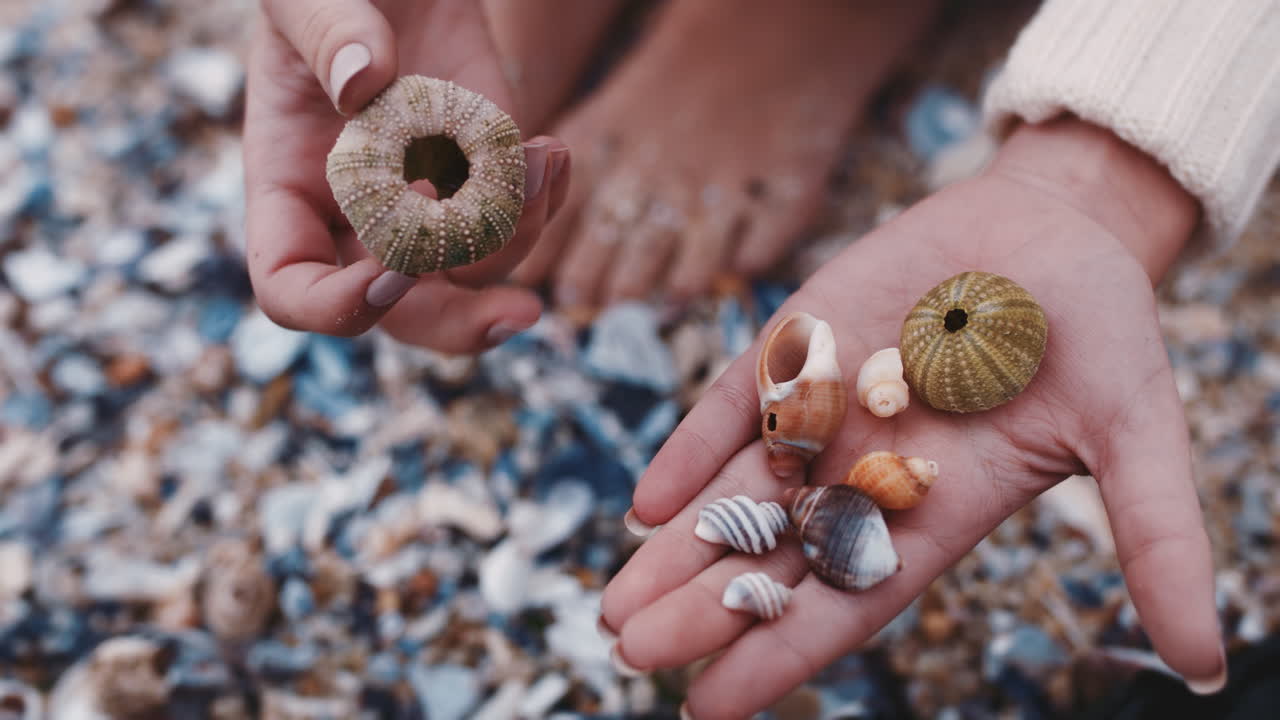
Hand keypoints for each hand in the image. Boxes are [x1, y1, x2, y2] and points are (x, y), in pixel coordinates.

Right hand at [243, 0, 570, 351]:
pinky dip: (543, 202)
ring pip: (475, 273)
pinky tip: (552, 153)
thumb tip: (363, 82)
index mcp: (290, 187)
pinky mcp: (483, 178)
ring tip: (545, 157)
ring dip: (521, 234)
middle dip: (460, 324)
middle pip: (400, 315)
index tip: (394, 269)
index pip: (290, 286)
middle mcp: (359, 215)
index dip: (334, 304)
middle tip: (520, 312)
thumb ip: (326, 32)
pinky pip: (517, 223)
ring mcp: (427, 203)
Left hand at [602, 117, 1223, 718]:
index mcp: (934, 512)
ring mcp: (822, 409)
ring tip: (613, 610)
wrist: (1055, 229)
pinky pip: (733, 404)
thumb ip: (1155, 538)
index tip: (711, 710)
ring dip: (676, 549)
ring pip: (736, 493)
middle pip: (771, 558)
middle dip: (704, 610)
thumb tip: (1210, 664)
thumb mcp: (1137, 434)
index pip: (849, 601)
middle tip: (631, 656)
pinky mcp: (796, 344)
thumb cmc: (1102, 335)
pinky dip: (690, 451)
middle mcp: (864, 473)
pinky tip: (644, 504)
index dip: (784, 655)